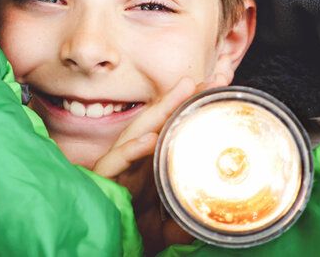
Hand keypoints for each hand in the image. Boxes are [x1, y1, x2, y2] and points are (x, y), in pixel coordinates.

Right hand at [92, 73, 229, 253]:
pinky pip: (116, 162)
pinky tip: (148, 138)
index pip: (170, 130)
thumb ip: (186, 219)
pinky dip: (132, 150)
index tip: (215, 90)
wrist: (104, 244)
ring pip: (138, 132)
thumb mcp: (168, 226)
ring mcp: (119, 167)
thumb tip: (211, 215)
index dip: (189, 110)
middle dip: (180, 99)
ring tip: (183, 91)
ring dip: (161, 111)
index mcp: (149, 164)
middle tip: (205, 79)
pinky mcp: (103, 180)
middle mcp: (135, 159)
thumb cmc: (133, 229)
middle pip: (157, 123)